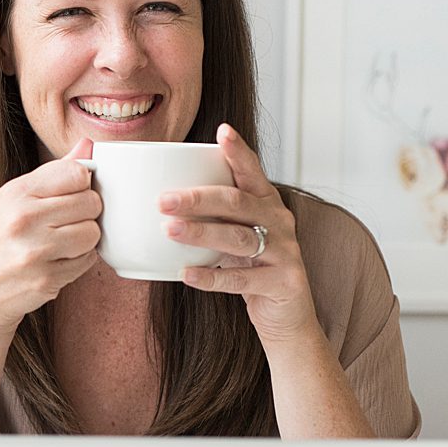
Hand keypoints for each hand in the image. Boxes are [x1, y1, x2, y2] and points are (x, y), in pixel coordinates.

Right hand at [0, 138, 101, 336]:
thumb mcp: (14, 201)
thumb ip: (54, 173)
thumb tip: (89, 144)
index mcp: (15, 192)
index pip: (78, 173)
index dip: (81, 185)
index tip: (68, 197)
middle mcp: (23, 218)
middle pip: (91, 202)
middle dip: (85, 215)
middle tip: (63, 225)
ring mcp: (34, 251)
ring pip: (93, 233)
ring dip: (84, 241)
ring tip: (60, 245)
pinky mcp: (46, 279)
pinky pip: (87, 261)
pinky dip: (78, 263)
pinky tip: (55, 263)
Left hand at [161, 124, 319, 344]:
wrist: (287, 316)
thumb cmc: (252, 268)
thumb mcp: (235, 236)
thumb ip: (213, 216)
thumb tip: (160, 199)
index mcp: (267, 203)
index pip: (252, 171)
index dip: (238, 151)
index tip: (221, 130)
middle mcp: (280, 222)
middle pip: (238, 203)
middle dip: (198, 198)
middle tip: (163, 199)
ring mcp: (284, 252)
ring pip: (239, 238)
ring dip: (201, 233)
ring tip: (169, 230)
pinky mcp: (283, 282)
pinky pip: (241, 278)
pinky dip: (211, 276)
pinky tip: (185, 273)